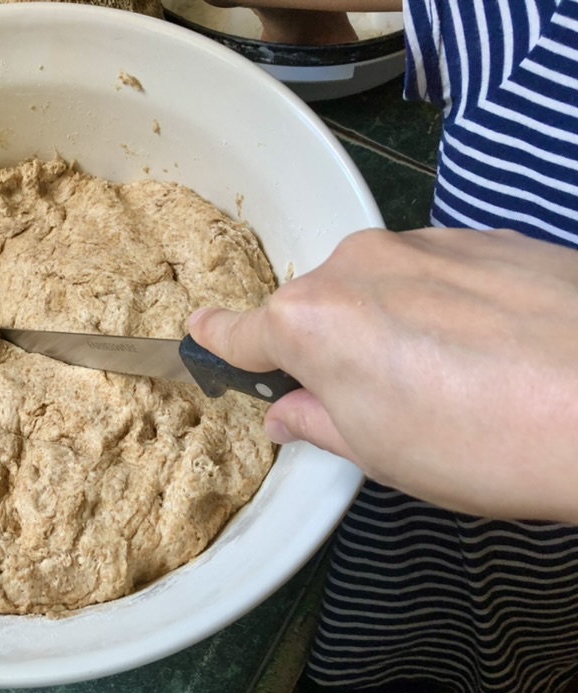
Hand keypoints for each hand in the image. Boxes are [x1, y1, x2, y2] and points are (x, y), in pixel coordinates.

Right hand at [188, 228, 577, 521]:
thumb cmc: (483, 442)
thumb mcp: (378, 453)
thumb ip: (318, 421)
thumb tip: (292, 412)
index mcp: (312, 321)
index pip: (242, 330)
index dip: (218, 339)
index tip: (200, 332)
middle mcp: (357, 265)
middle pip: (319, 307)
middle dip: (331, 347)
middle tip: (377, 402)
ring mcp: (426, 242)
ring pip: (381, 286)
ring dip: (393, 323)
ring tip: (454, 380)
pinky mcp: (489, 238)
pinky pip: (439, 272)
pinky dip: (447, 304)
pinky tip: (494, 350)